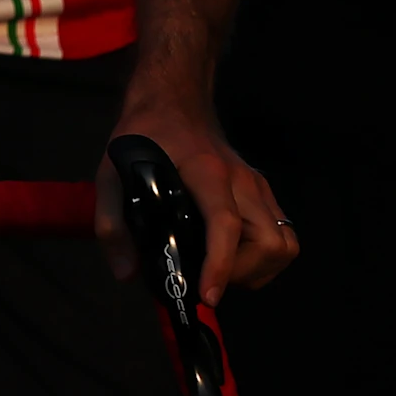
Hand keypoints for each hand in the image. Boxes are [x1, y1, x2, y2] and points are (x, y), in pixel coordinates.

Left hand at [95, 95, 298, 306]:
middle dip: (242, 274)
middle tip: (206, 280)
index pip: (225, 223)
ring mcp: (257, 185)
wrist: (174, 100)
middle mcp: (242, 179)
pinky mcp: (263, 192)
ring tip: (221, 272)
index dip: (221, 264)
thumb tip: (126, 274)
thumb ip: (112, 223)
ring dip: (257, 270)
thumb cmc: (145, 134)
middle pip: (270, 242)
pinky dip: (263, 258)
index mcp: (206, 171)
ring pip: (284, 243)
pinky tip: (232, 258)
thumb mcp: (111, 171)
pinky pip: (282, 236)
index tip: (208, 295)